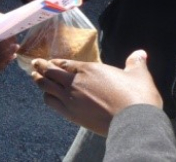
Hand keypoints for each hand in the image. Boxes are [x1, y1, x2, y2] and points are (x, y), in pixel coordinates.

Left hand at [31, 51, 161, 135]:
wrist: (133, 121)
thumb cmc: (137, 97)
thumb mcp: (139, 75)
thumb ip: (136, 63)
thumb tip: (140, 54)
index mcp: (90, 69)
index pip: (65, 63)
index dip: (55, 61)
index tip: (49, 61)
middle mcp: (76, 82)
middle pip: (51, 72)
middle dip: (41, 67)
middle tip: (35, 63)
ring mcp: (71, 98)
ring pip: (47, 87)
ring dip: (40, 81)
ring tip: (35, 77)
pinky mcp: (71, 114)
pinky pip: (52, 103)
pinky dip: (47, 97)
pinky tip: (46, 97)